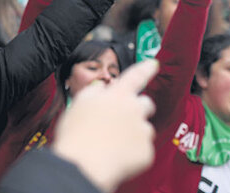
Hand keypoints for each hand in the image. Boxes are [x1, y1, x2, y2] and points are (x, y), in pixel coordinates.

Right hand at [52, 59, 158, 192]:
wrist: (84, 165)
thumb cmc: (76, 134)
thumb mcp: (79, 104)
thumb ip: (94, 92)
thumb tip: (101, 88)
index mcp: (118, 95)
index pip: (135, 76)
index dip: (146, 68)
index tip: (153, 63)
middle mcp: (134, 109)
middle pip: (146, 103)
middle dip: (138, 108)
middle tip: (122, 119)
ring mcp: (142, 131)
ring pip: (145, 128)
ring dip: (134, 132)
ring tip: (112, 143)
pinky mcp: (146, 153)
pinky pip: (143, 150)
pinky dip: (132, 153)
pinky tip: (116, 157)